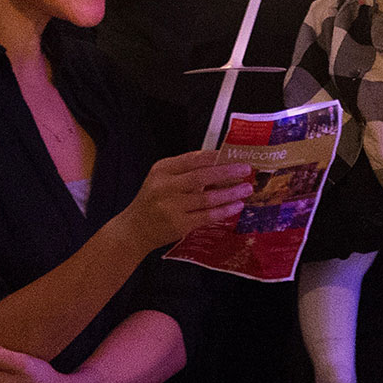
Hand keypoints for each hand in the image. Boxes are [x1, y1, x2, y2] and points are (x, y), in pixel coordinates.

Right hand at [118, 149, 255, 253]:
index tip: (233, 154)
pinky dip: (224, 210)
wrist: (135, 229)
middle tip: (246, 169)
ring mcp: (172, 207)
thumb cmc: (153, 200)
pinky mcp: (179, 225)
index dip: (215, 156)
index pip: (192, 159)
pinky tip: (236, 206)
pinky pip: (207, 216)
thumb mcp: (161, 178)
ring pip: (207, 198)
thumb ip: (184, 170)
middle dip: (227, 172)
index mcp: (162, 170)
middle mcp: (165, 187)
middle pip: (202, 176)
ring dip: (230, 193)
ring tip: (246, 188)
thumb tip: (219, 162)